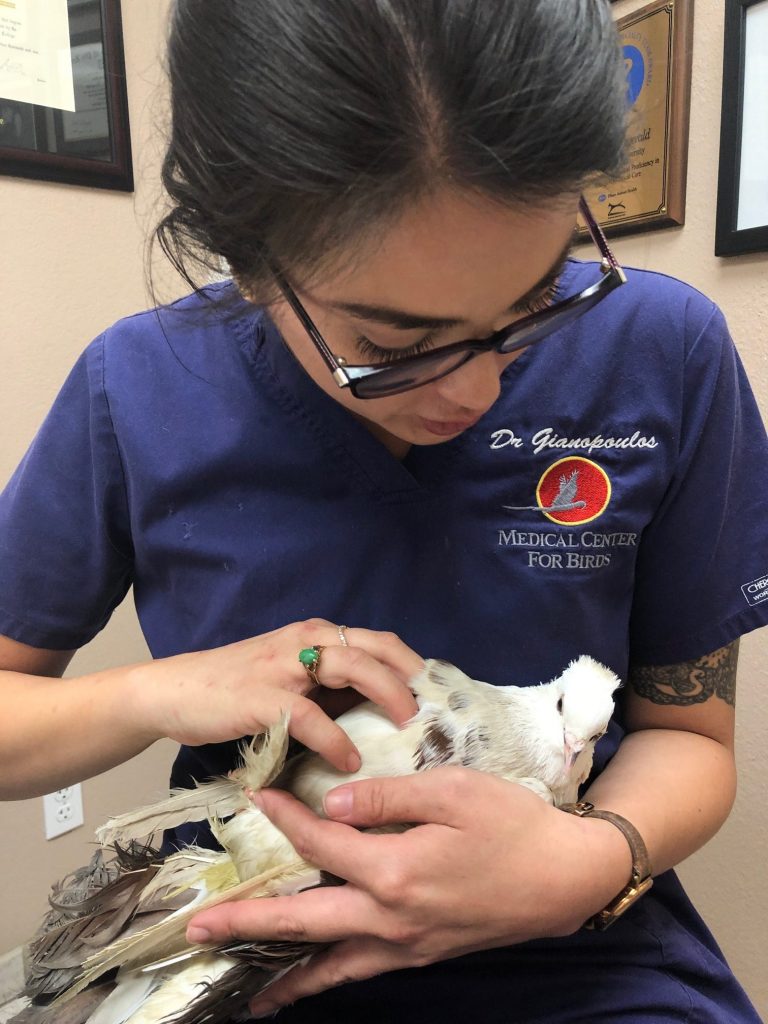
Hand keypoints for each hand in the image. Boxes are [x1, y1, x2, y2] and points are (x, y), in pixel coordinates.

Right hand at [132, 620, 420, 771]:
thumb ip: (330, 688)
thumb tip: (381, 714)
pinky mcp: (261, 697)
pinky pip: (310, 715)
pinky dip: (335, 739)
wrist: (174, 692)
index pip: (380, 641)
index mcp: (316, 634)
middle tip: (435, 713)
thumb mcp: (291, 679)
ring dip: (387, 695)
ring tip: (407, 727)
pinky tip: (349, 761)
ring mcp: (284, 666)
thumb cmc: (236, 689)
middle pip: (376, 648)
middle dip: (412, 679)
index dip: (414, 666)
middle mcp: (305, 640)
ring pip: (352, 667)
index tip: (439, 697)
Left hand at [186, 769, 631, 1015]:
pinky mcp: (419, 956)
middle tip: (199, 930)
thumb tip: (327, 803)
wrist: (564, 877)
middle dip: (247, 922)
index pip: (320, 841)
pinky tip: (305, 983)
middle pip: (303, 921)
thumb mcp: (453, 791)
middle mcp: (389, 918)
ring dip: (278, 968)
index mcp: (394, 870)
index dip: (282, 818)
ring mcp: (403, 945)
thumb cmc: (512, 824)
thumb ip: (386, 797)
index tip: (252, 797)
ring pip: (326, 963)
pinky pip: (357, 973)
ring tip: (239, 980)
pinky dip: (323, 981)